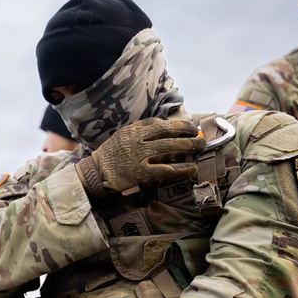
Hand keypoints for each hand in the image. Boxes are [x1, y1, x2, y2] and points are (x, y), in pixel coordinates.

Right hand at [76, 118, 204, 199]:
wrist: (96, 174)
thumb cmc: (110, 155)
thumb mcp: (121, 135)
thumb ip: (139, 129)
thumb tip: (162, 124)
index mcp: (132, 131)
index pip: (160, 123)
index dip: (178, 124)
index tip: (190, 127)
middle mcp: (137, 141)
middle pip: (168, 133)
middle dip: (188, 133)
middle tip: (200, 136)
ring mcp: (140, 156)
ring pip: (170, 148)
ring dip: (189, 147)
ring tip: (200, 147)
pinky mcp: (142, 173)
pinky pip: (167, 169)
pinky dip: (182, 169)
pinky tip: (192, 168)